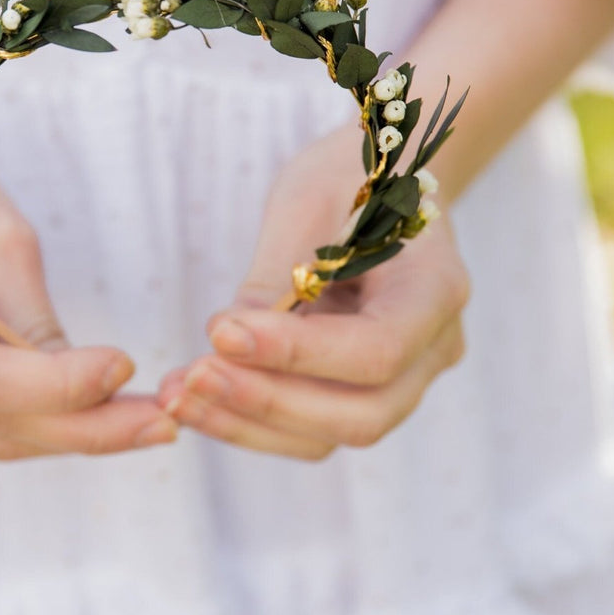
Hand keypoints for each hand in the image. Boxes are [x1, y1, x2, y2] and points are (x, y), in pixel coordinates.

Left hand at [158, 125, 469, 457]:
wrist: (382, 181)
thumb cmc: (348, 179)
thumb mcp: (308, 205)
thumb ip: (275, 279)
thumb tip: (224, 343)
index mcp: (437, 287)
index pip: (378, 349)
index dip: (297, 354)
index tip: (220, 333)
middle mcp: (434, 347)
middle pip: (362, 414)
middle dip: (267, 403)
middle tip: (191, 378)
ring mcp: (406, 378)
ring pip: (330, 435)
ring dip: (246, 423)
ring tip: (176, 396)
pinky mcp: (362, 392)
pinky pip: (309, 428)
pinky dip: (248, 420)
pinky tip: (194, 397)